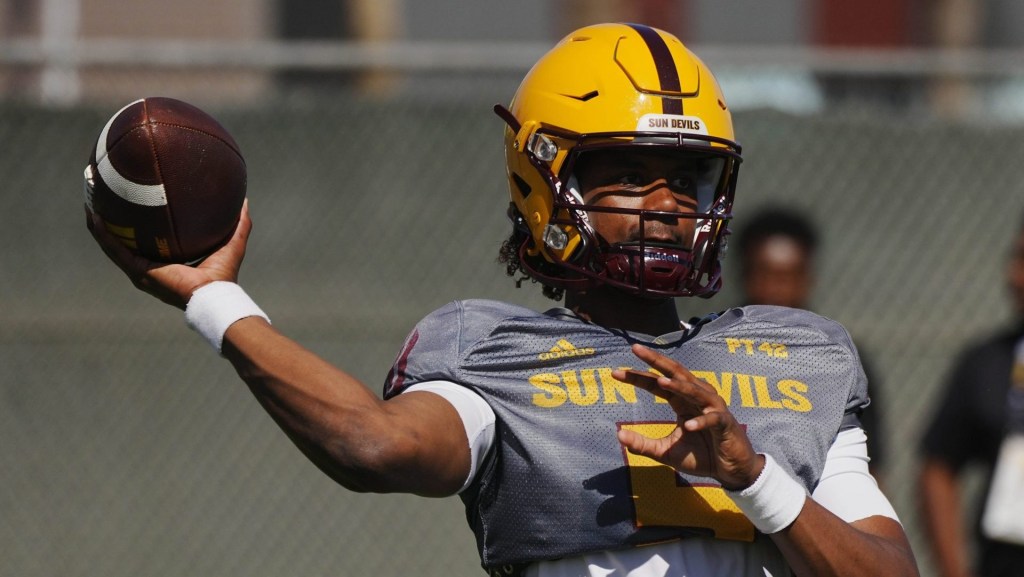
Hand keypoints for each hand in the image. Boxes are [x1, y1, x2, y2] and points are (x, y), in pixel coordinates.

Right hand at [85, 200, 251, 309]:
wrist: (214, 295)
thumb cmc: (224, 275)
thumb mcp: (232, 240)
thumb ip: (239, 222)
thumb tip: (244, 200)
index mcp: (164, 261)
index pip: (144, 239)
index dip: (134, 222)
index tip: (127, 201)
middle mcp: (147, 267)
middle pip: (121, 239)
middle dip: (108, 219)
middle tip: (100, 196)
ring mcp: (139, 271)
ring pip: (110, 244)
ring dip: (97, 224)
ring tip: (88, 202)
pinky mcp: (137, 272)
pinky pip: (114, 249)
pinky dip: (102, 234)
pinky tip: (93, 216)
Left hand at [613, 343, 763, 490]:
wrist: (730, 471)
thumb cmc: (700, 456)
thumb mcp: (666, 452)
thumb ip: (643, 445)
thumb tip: (618, 435)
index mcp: (681, 401)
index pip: (657, 383)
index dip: (638, 376)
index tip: (615, 372)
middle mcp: (696, 398)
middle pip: (675, 374)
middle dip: (656, 361)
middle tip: (636, 349)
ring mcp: (712, 408)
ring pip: (694, 391)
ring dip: (679, 386)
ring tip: (661, 382)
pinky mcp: (725, 424)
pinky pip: (713, 419)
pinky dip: (701, 421)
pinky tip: (688, 426)